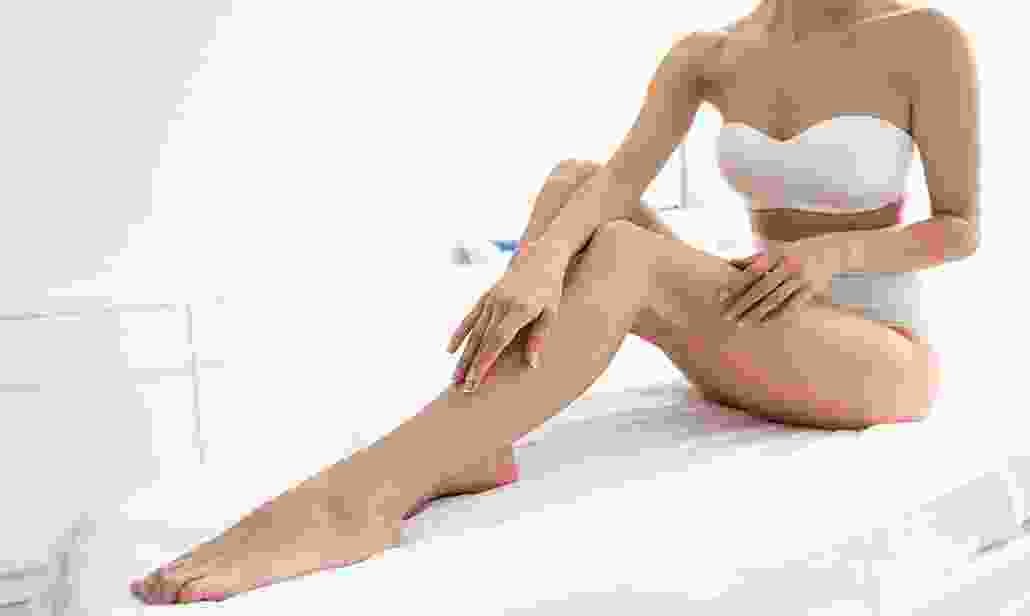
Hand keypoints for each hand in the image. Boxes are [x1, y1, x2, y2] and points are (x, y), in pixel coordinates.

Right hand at [446, 247, 564, 392]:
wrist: (540, 256)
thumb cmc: (550, 288)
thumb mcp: (551, 313)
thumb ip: (538, 338)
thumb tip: (531, 366)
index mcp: (519, 310)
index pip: (497, 341)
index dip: (484, 363)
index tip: (476, 382)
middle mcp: (501, 304)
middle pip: (482, 341)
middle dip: (471, 367)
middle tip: (462, 390)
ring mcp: (491, 299)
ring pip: (474, 333)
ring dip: (463, 357)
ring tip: (454, 379)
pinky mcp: (486, 296)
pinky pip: (470, 318)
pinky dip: (459, 335)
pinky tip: (450, 351)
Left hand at [717, 237, 842, 325]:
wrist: (830, 252)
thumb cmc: (793, 252)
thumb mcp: (773, 249)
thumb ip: (751, 258)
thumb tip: (725, 262)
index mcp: (776, 254)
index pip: (752, 270)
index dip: (735, 282)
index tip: (719, 294)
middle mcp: (788, 266)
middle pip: (762, 287)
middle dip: (742, 302)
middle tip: (725, 315)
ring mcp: (801, 279)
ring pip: (775, 299)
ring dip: (756, 312)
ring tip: (740, 322)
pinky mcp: (811, 290)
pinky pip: (792, 306)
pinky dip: (777, 316)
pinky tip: (762, 324)